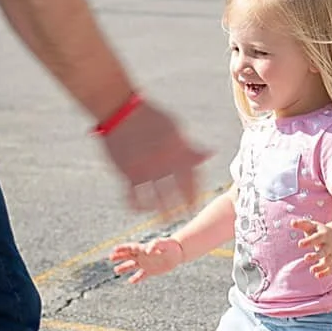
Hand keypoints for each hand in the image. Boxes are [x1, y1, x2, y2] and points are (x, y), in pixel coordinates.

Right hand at [100, 98, 207, 214]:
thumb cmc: (151, 118)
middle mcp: (162, 163)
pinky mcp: (126, 174)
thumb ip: (191, 146)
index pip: (191, 180)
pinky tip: (143, 209)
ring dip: (161, 213)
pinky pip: (134, 198)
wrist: (121, 110)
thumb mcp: (175, 128)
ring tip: (165, 220)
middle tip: (183, 216)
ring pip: (156, 201)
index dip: (194, 195)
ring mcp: (144, 170)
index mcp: (177, 152)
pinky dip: (139, 207)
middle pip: (176, 194)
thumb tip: (210, 154)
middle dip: (180, 208)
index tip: (195, 204)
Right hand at [109, 237, 184, 284]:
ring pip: (132, 266)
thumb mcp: (164, 243)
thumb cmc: (170, 245)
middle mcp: (142, 256)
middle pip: (128, 256)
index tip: (114, 250)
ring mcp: (146, 263)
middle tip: (111, 258)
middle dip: (119, 256)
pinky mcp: (151, 271)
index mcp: (144, 248)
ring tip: (116, 270)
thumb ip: (155, 245)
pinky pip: (141, 275)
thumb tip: (148, 250)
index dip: (122, 248)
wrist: (177, 252)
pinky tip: (130, 281)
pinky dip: (136, 278)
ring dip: (124, 267)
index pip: (130, 248)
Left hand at [291, 218, 331, 278]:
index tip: (299, 244)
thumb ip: (302, 223)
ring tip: (311, 270)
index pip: (317, 238)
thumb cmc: (319, 231)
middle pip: (324, 251)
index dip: (309, 241)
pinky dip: (325, 273)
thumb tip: (292, 223)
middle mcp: (329, 245)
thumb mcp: (312, 225)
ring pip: (329, 261)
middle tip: (306, 258)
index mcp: (323, 235)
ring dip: (321, 267)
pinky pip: (331, 268)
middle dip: (316, 256)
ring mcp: (331, 253)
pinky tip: (317, 276)